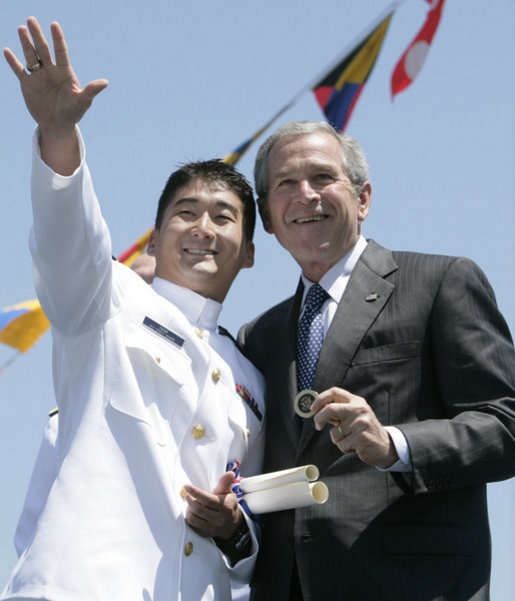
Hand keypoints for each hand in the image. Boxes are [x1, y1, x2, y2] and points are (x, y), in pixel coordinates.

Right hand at [3, 17, 107, 136]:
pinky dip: (12, 62)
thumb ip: (91, 90)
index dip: (57, 39)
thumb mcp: (82, 101)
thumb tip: (105, 82)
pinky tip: (7, 51)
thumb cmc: (73, 113)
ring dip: (26, 43)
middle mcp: (51, 71)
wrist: (58, 125)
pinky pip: (19, 70)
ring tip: (22, 29)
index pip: (61, 52)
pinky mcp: (27, 84)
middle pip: (43, 49)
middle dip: (37, 35)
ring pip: (31, 56)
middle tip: (31, 19)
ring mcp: (38, 76)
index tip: (54, 25)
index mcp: (64, 72)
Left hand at [184, 471, 243, 539]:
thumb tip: (230, 473)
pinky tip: (191, 513)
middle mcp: (220, 519)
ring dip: (188, 510)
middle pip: (198, 509)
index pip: (208, 499)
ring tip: (190, 504)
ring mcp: (213, 528)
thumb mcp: (228, 492)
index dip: (195, 492)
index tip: (186, 486)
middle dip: (190, 500)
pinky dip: (189, 519)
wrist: (232, 523)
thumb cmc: (226, 503)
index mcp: (225, 506)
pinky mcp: (207, 535)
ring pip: (193, 519)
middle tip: (188, 495)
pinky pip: (193, 527)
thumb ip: (226, 482)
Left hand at [310, 386, 397, 467]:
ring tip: (350, 439)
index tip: (312, 409)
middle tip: (318, 426)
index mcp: (356, 401)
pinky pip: (341, 444)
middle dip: (319, 418)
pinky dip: (344, 448)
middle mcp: (359, 409)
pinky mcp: (361, 437)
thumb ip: (338, 411)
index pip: (334, 392)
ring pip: (334, 432)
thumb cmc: (364, 430)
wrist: (385, 446)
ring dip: (337, 439)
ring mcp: (361, 423)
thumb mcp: (353, 416)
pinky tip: (355, 446)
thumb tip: (317, 410)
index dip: (320, 399)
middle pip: (330, 409)